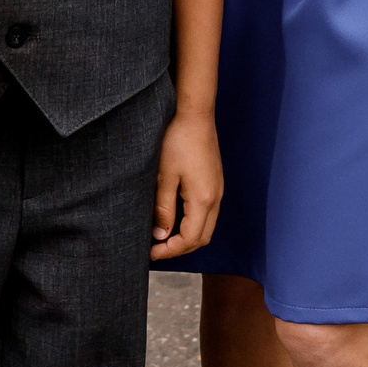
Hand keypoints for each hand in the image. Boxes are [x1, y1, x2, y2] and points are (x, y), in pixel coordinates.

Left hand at [150, 108, 223, 259]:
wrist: (194, 112)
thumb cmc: (176, 140)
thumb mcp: (163, 176)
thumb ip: (163, 208)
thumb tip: (160, 235)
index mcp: (204, 200)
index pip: (190, 239)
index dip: (170, 251)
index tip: (150, 253)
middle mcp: (216, 198)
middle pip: (201, 237)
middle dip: (179, 248)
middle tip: (155, 248)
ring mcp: (217, 189)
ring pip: (206, 226)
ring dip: (186, 235)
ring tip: (162, 235)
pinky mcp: (214, 181)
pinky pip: (207, 211)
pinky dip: (192, 221)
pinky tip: (174, 216)